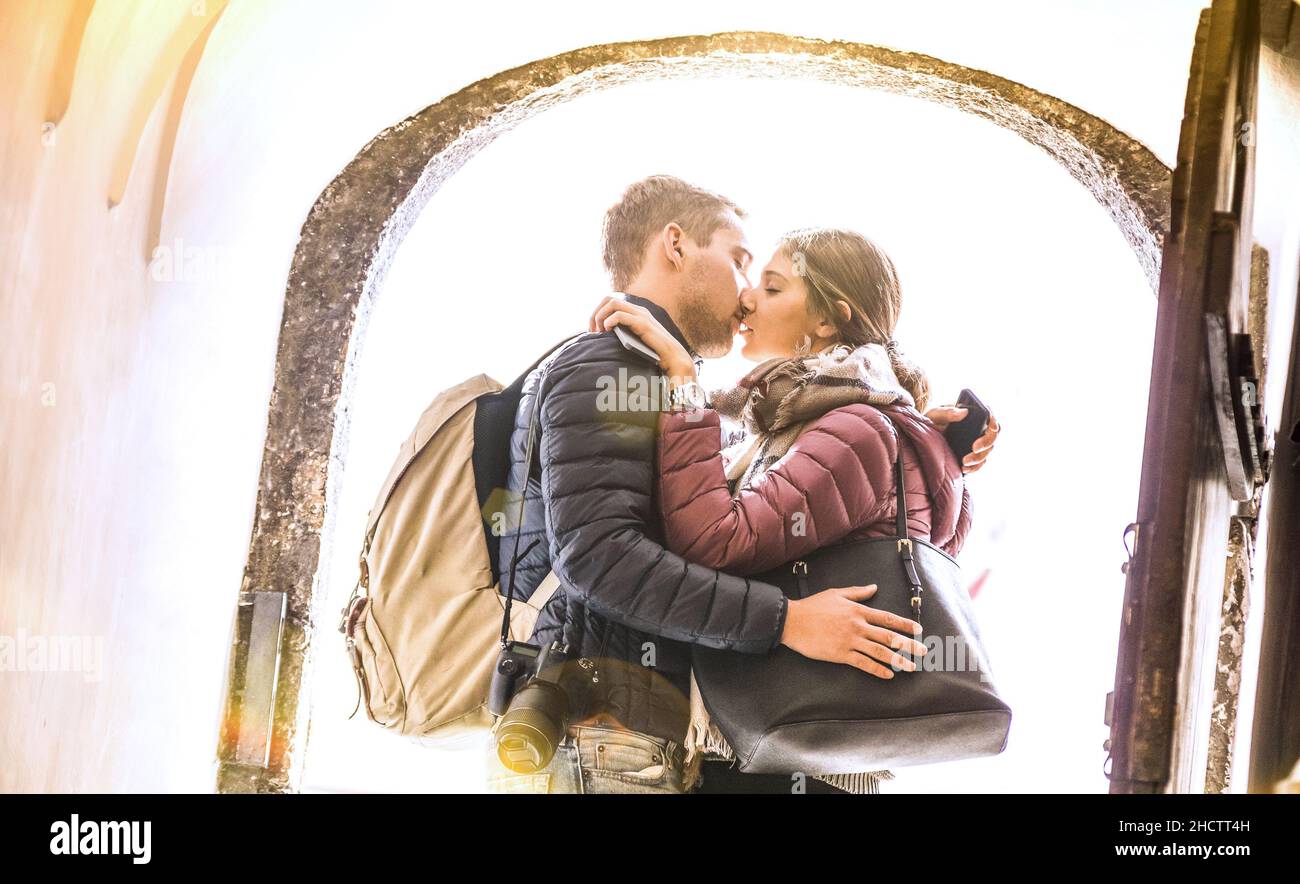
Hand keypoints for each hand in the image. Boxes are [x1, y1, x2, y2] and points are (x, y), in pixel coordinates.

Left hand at [588, 295, 696, 379]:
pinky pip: (620, 315)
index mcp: (636, 311)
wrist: (673, 357)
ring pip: (613, 303)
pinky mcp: (643, 324)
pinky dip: (610, 321)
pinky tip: (607, 330)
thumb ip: (624, 334)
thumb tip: (604, 336)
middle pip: (609, 299)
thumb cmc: (654, 352)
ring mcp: (641, 315)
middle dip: (596, 313)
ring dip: (600, 316)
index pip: (611, 301)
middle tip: (592, 330)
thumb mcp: (635, 339)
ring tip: (599, 331)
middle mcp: (638, 309)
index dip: (597, 312)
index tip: (592, 330)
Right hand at [779, 585, 924, 678]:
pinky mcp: (841, 654)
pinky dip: (877, 670)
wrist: (793, 621)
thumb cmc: (813, 606)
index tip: (918, 630)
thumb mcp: (837, 594)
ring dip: (898, 660)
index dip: (905, 625)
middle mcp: (858, 626)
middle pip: (889, 636)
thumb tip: (874, 588)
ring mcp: (850, 641)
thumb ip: (858, 593)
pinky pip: (863, 663)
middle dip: (909, 645)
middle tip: (924, 651)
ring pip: (880, 652)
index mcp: (858, 611)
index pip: (887, 618)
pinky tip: (888, 675)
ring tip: (911, 667)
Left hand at [924, 405, 1000, 474]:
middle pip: (992, 437)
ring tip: (964, 462)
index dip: (995, 422)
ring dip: (978, 458)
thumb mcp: (936, 414)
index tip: (991, 428)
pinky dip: (974, 468)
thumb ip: (947, 412)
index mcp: (974, 416)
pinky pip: (979, 463)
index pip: (991, 418)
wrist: (925, 437)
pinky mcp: (971, 456)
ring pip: (986, 452)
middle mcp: (979, 430)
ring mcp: (976, 444)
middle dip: (986, 444)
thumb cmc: (932, 421)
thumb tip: (964, 412)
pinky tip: (964, 468)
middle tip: (974, 449)